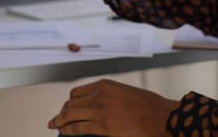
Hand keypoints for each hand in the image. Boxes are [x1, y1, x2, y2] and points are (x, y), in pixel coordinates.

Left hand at [48, 79, 176, 136]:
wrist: (162, 116)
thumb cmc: (149, 106)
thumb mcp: (125, 93)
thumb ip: (110, 97)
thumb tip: (101, 105)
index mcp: (104, 85)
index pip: (77, 92)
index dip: (69, 102)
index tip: (67, 108)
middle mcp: (99, 95)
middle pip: (71, 103)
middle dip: (62, 112)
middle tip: (57, 119)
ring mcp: (99, 110)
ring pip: (69, 114)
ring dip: (60, 121)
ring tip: (55, 126)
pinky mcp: (102, 126)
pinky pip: (77, 127)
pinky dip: (67, 130)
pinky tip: (64, 132)